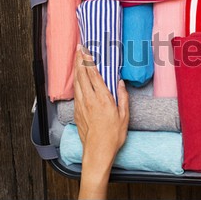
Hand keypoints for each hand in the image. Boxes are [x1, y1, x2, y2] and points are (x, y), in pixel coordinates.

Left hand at [74, 46, 128, 198]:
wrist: (98, 151)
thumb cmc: (113, 135)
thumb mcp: (124, 116)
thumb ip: (123, 97)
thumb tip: (120, 83)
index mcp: (103, 99)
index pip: (93, 75)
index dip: (89, 61)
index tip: (86, 50)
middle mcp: (90, 100)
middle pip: (82, 75)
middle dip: (79, 60)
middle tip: (78, 48)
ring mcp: (81, 106)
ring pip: (77, 83)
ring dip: (76, 69)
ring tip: (76, 58)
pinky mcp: (77, 112)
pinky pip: (75, 93)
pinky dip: (76, 82)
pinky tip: (77, 79)